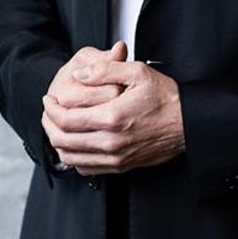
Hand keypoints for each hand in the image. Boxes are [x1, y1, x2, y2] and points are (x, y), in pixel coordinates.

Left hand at [41, 54, 185, 175]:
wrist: (188, 123)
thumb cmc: (166, 97)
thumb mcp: (138, 72)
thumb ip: (105, 70)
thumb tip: (79, 74)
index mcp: (112, 118)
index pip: (66, 119)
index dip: (51, 109)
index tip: (49, 99)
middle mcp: (111, 142)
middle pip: (63, 141)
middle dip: (49, 125)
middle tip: (49, 112)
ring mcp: (115, 158)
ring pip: (70, 158)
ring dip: (58, 142)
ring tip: (58, 126)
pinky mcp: (120, 166)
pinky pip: (86, 168)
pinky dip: (73, 157)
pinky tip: (75, 143)